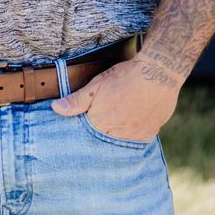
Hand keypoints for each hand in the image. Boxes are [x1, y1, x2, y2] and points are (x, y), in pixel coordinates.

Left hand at [51, 57, 179, 142]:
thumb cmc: (126, 76)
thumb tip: (55, 108)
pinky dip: (132, 135)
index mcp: (100, 123)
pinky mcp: (149, 133)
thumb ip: (76, 100)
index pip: (86, 136)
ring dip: (116, 136)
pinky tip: (130, 125)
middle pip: (103, 141)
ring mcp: (134, 135)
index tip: (85, 129)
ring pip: (120, 142)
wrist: (159, 72)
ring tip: (116, 125)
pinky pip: (137, 141)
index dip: (85, 132)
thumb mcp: (97, 84)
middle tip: (103, 123)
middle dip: (100, 135)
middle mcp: (117, 134)